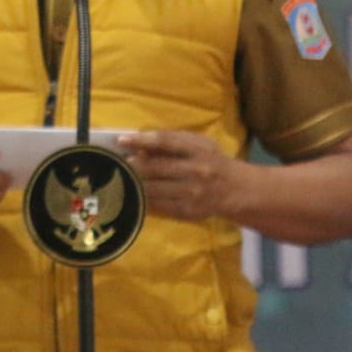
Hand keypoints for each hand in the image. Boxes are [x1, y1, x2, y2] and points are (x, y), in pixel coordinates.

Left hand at [117, 130, 243, 222]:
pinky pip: (158, 206)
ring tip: (120, 179)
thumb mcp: (198, 143)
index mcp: (197, 149)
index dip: (141, 140)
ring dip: (133, 184)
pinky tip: (132, 195)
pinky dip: (143, 200)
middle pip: (155, 167)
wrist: (234, 189)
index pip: (165, 141)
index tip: (121, 140)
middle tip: (116, 163)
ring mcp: (191, 193)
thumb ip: (173, 141)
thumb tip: (139, 145)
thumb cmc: (211, 160)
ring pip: (153, 189)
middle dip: (132, 165)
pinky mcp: (187, 211)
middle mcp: (195, 171)